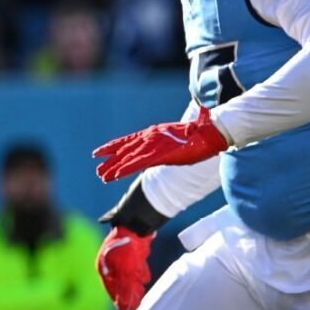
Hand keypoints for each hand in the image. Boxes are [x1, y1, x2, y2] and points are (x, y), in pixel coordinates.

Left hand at [93, 106, 228, 181]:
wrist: (211, 133)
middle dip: (110, 160)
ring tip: (102, 176)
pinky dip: (125, 168)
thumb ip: (173, 143)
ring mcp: (154, 145)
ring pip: (128, 157)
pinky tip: (115, 175)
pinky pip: (138, 162)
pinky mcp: (160, 153)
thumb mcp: (182, 138)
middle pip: (125, 149)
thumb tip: (172, 148)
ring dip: (114, 167)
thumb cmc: (201, 135)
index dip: (114, 146)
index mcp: (154, 133)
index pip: (129, 140)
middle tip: (98, 169)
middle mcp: (150, 137)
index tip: (100, 152)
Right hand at [96, 227, 152, 309]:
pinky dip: (139, 273)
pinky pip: (135, 265)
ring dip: (133, 285)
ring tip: (140, 296)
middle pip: (119, 282)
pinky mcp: (132, 250)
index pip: (111, 288)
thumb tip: (124, 305)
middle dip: (127, 295)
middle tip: (134, 307)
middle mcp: (110, 261)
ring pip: (127, 274)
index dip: (118, 300)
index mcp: (103, 265)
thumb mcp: (125, 271)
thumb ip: (125, 288)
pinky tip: (144, 278)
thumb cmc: (126, 247)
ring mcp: (121, 255)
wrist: (137, 223)